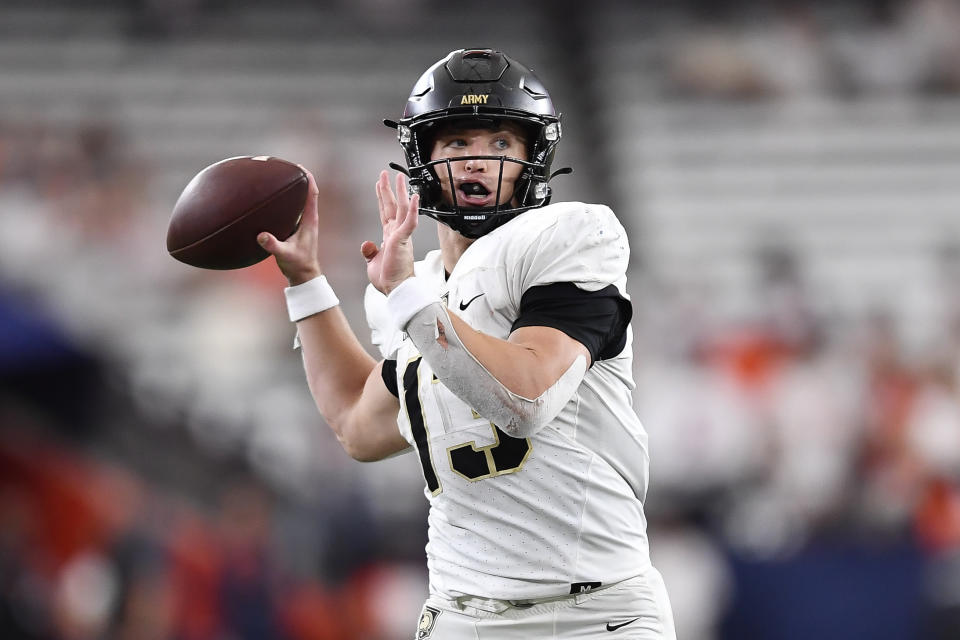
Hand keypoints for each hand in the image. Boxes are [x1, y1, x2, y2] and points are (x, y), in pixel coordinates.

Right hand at [258, 168, 321, 285]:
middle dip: (297, 177)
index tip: (299, 166)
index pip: (312, 193)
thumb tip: (262, 236)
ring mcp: (303, 222)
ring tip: (277, 175)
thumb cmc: (297, 265)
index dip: (308, 178)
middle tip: (283, 165)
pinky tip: (272, 196)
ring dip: (291, 187)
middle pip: (306, 191)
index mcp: (310, 220)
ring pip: (299, 198)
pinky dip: (285, 199)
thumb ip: (274, 245)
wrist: (303, 275)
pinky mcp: (296, 227)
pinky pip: (292, 207)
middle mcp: (308, 218)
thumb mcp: (284, 255)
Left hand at [363, 171, 419, 294]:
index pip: (385, 212)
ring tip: (399, 177)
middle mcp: (396, 233)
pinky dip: (412, 209)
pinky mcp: (403, 240)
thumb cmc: (388, 279)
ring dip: (400, 192)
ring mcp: (401, 235)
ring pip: (401, 209)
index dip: (382, 198)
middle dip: (388, 188)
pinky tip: (414, 197)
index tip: (380, 185)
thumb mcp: (373, 262)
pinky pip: (409, 222)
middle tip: (385, 173)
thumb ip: (370, 251)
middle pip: (392, 206)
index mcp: (390, 237)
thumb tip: (366, 244)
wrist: (396, 290)